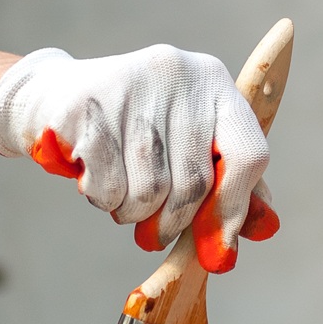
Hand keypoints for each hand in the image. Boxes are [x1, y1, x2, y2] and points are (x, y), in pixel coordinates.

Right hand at [0, 45, 276, 272]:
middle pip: (195, 182)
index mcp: (213, 82)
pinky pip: (107, 185)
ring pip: (149, 190)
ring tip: (120, 196)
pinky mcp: (87, 106)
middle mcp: (176, 73)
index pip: (248, 154)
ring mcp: (130, 85)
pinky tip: (94, 178)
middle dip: (173, 222)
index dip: (234, 209)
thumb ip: (231, 184)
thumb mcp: (187, 144)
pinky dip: (102, 199)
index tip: (217, 250)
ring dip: (132, 213)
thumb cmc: (134, 129)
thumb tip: (268, 228)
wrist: (54, 95)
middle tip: (154, 234)